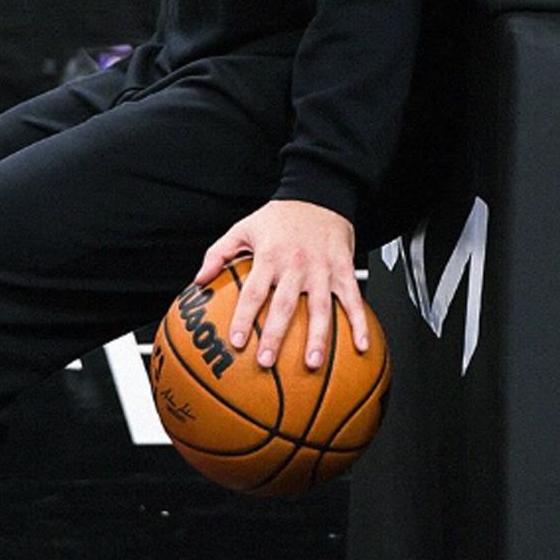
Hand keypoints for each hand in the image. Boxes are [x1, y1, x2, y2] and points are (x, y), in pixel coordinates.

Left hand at [193, 199, 367, 371]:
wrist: (319, 195)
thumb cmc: (279, 216)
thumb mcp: (243, 228)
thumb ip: (218, 254)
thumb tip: (198, 279)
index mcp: (270, 256)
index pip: (253, 292)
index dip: (244, 317)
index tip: (236, 341)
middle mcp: (296, 265)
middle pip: (284, 305)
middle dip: (275, 335)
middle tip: (266, 361)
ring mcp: (322, 270)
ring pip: (320, 308)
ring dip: (317, 338)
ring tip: (313, 364)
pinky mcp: (344, 270)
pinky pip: (352, 300)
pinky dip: (359, 323)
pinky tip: (360, 345)